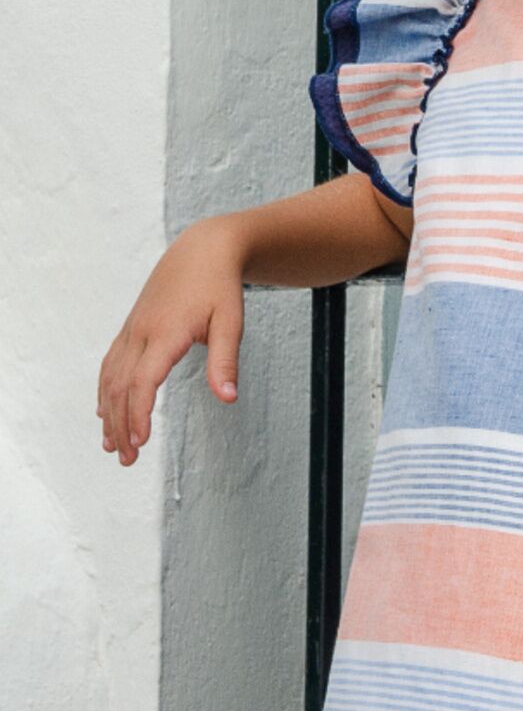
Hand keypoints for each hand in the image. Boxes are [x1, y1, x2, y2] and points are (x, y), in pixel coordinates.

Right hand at [97, 219, 245, 466]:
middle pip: (120, 386)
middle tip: (127, 460)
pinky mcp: (131, 327)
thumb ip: (225, 360)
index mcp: (166, 332)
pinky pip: (110, 364)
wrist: (202, 249)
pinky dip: (105, 391)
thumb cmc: (220, 286)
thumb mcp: (231, 321)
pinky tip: (104, 411)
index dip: (138, 413)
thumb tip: (228, 398)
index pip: (143, 381)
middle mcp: (142, 332)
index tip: (140, 442)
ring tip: (113, 446)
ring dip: (109, 413)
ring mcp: (132, 329)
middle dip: (121, 425)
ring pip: (110, 377)